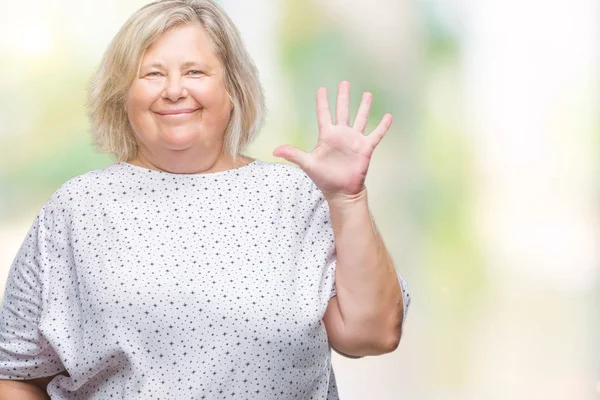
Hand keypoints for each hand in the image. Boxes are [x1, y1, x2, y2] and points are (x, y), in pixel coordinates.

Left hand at [272, 81, 392, 202]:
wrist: (342, 193)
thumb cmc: (324, 179)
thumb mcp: (308, 164)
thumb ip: (293, 154)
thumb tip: (274, 151)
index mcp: (327, 136)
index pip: (324, 114)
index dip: (323, 102)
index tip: (322, 89)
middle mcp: (341, 135)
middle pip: (343, 111)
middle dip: (343, 97)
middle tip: (345, 83)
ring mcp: (354, 140)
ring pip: (360, 118)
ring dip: (364, 107)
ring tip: (367, 94)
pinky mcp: (365, 148)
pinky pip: (376, 134)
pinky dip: (382, 126)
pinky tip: (389, 116)